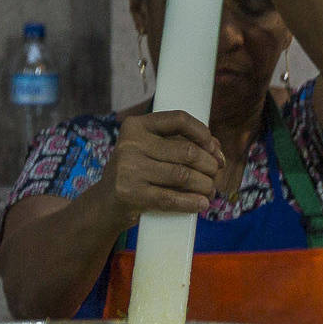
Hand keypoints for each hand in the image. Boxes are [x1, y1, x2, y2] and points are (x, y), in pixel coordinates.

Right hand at [101, 110, 223, 218]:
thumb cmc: (137, 172)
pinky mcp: (131, 194)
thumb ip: (180, 143)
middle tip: (215, 174)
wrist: (106, 202)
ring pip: (183, 175)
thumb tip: (216, 149)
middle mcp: (130, 144)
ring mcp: (128, 169)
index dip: (202, 132)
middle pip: (186, 151)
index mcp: (136, 126)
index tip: (213, 148)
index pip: (178, 119)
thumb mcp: (150, 150)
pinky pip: (171, 198)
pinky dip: (191, 202)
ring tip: (210, 190)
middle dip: (209, 164)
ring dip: (204, 185)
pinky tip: (201, 204)